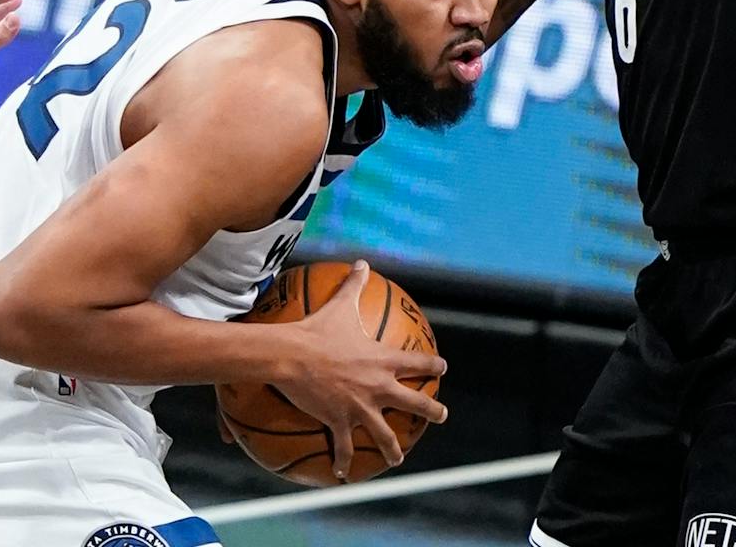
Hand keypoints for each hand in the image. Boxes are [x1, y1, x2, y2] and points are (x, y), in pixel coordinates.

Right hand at [270, 261, 447, 480]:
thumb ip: (354, 285)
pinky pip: (344, 447)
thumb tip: (362, 262)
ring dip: (393, 448)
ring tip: (398, 458)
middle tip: (442, 415)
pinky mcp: (340, 422)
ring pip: (385, 434)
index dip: (432, 364)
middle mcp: (378, 387)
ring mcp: (361, 408)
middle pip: (413, 402)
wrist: (292, 357)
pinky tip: (344, 474)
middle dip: (432, 410)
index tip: (443, 368)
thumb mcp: (339, 305)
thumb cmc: (317, 329)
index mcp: (382, 360)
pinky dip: (344, 461)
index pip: (416, 362)